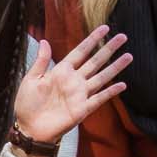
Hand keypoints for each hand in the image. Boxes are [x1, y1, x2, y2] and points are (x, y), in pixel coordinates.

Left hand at [13, 24, 130, 144]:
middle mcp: (74, 80)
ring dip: (115, 67)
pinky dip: (110, 92)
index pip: (80, 52)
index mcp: (61, 71)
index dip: (92, 40)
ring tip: (128, 56)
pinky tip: (122, 84)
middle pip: (95, 61)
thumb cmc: (27, 103)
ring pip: (101, 77)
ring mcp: (80, 94)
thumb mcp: (31, 79)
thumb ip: (41, 61)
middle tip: (123, 36)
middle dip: (108, 49)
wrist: (29, 128)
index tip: (104, 28)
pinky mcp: (83, 109)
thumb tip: (44, 41)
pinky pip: (99, 98)